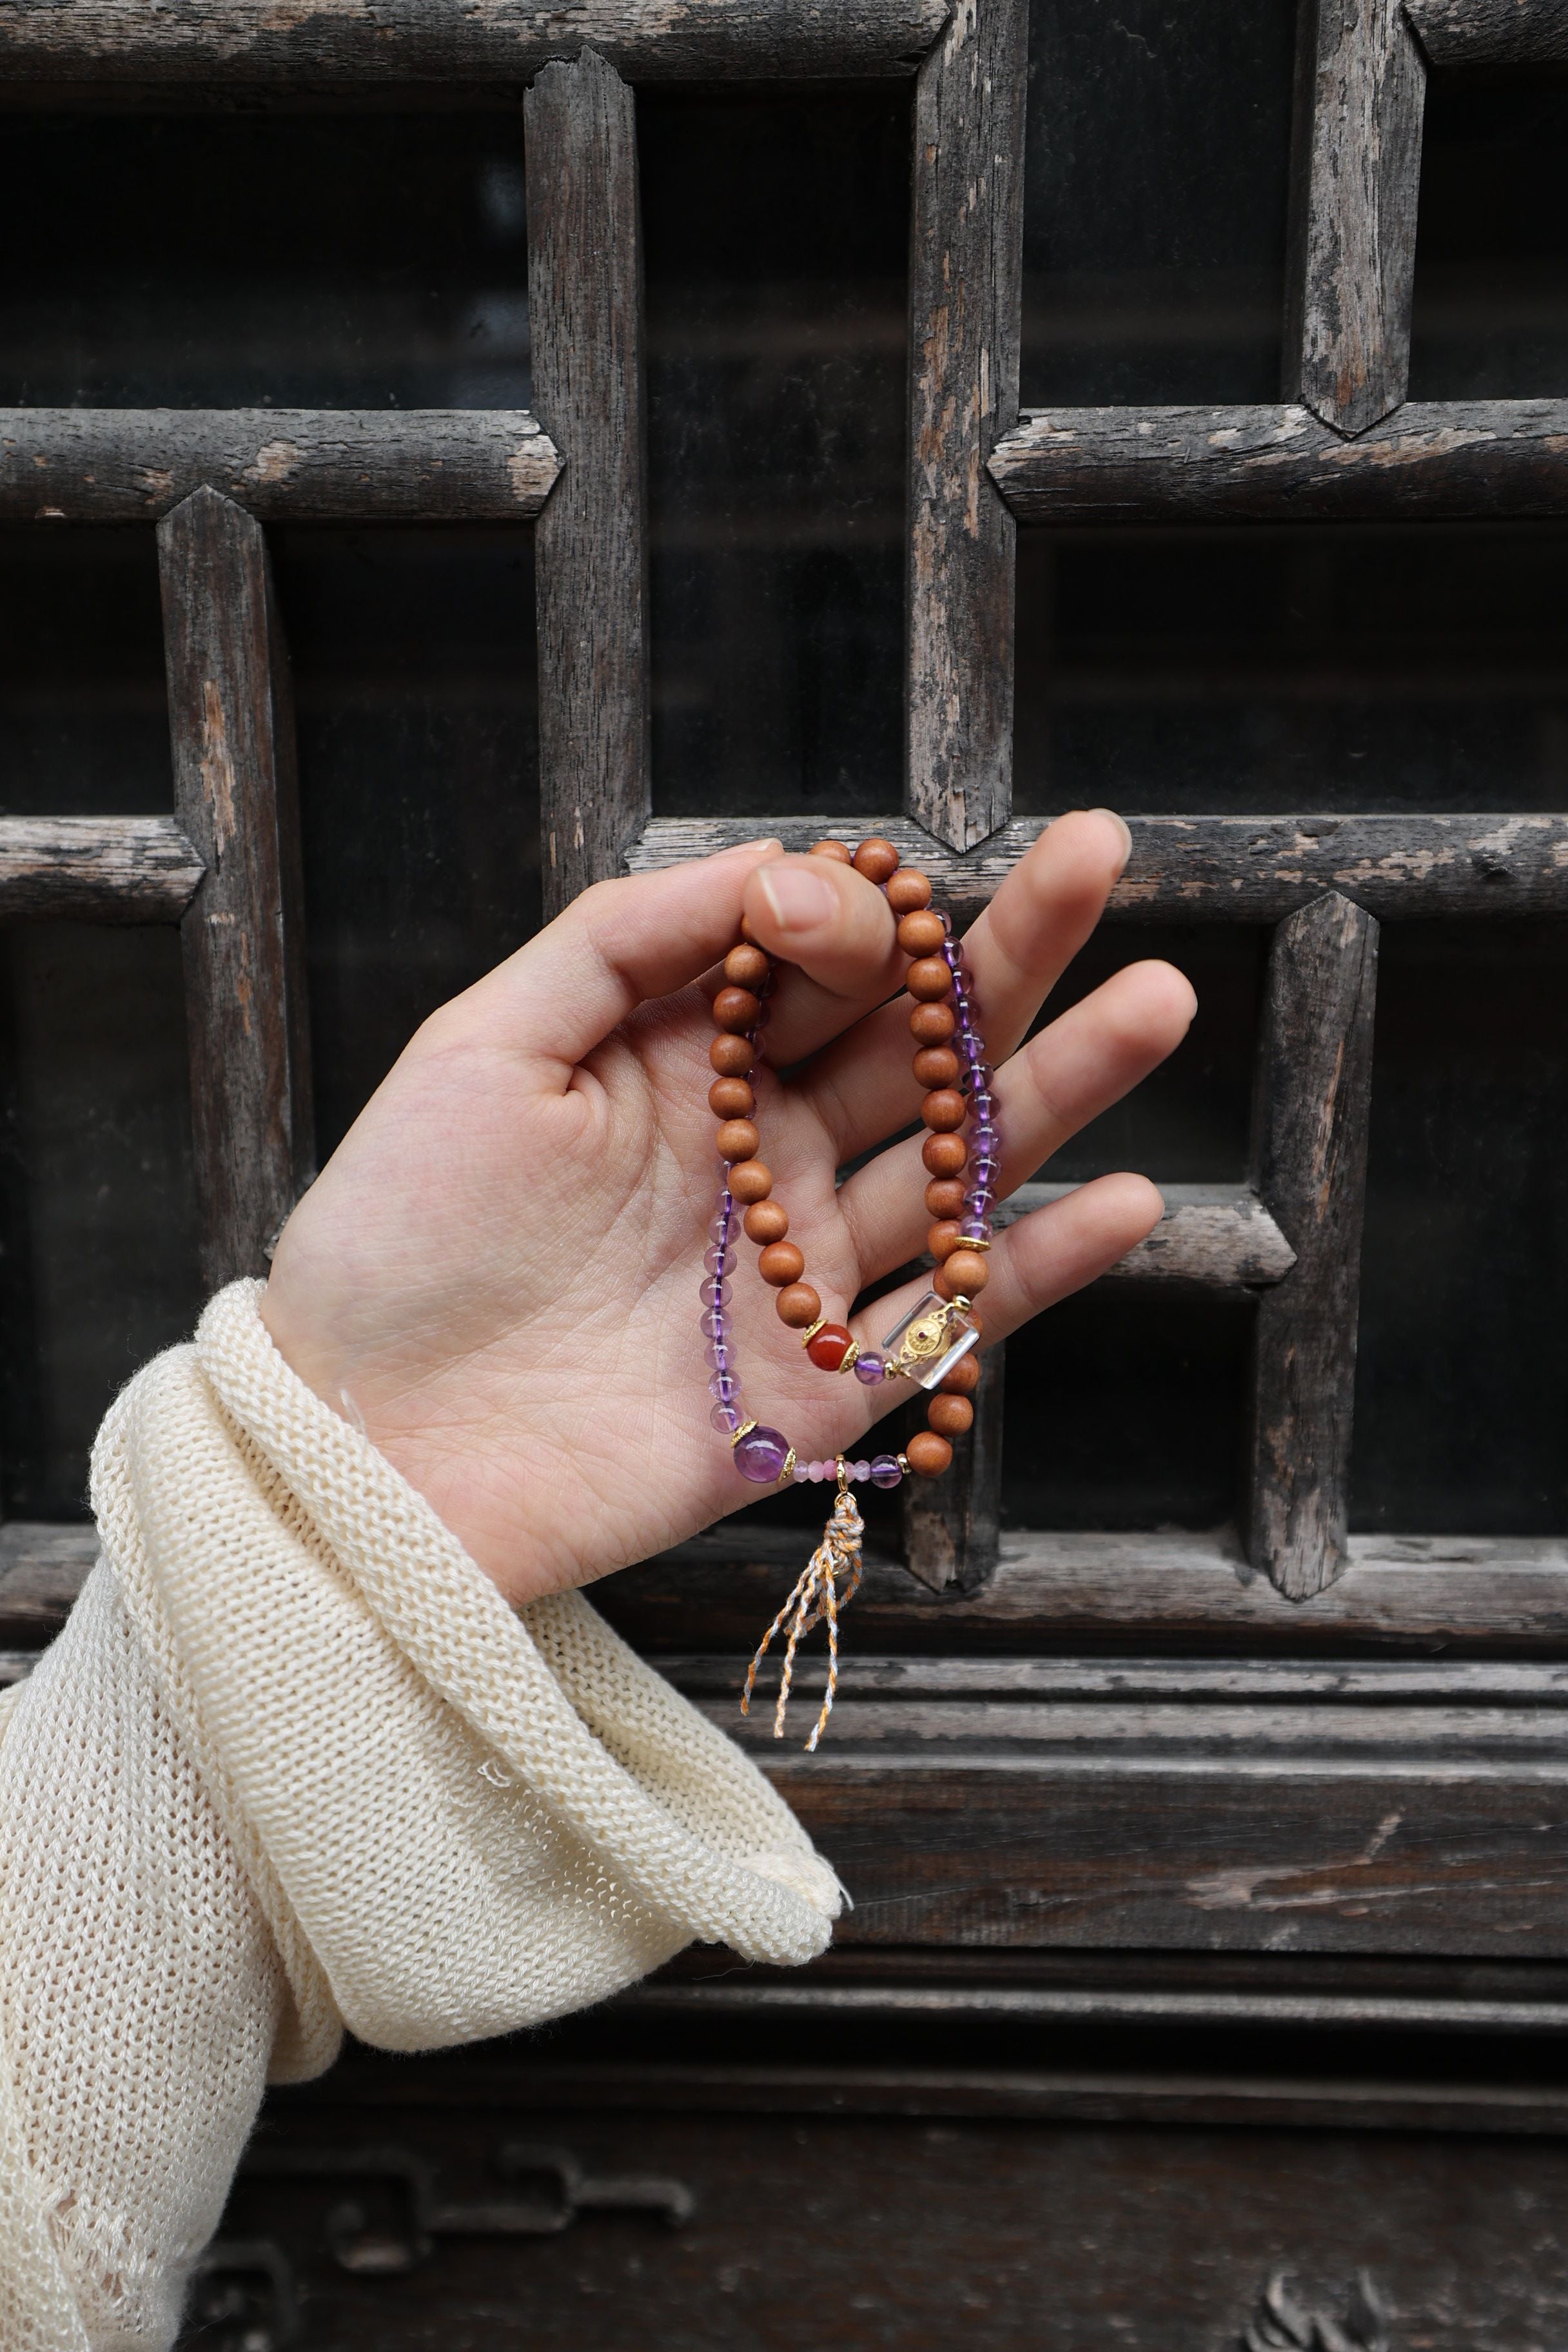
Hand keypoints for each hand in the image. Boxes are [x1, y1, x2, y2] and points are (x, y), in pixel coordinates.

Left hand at [261, 812, 1194, 1606]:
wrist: (364, 1446)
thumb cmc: (397, 1234)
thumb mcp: (482, 1045)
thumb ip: (620, 939)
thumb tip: (767, 864)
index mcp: (684, 1066)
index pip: (810, 964)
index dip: (842, 918)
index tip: (823, 911)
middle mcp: (761, 1155)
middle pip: (913, 1041)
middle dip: (1009, 949)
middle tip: (1102, 857)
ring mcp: (801, 1273)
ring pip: (958, 1164)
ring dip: (1060, 1085)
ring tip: (1154, 1000)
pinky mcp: (820, 1394)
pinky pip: (951, 1323)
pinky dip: (1040, 1270)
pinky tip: (1123, 1200)